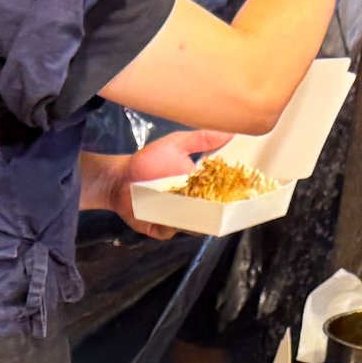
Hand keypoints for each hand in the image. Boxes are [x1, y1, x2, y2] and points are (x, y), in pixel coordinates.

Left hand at [105, 130, 235, 237]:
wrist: (121, 177)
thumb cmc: (149, 160)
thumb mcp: (177, 143)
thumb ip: (202, 138)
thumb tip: (233, 131)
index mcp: (201, 187)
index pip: (223, 193)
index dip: (232, 192)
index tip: (240, 188)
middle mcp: (193, 207)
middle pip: (212, 214)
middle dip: (217, 211)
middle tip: (217, 202)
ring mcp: (177, 220)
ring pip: (194, 227)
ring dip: (195, 220)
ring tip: (193, 209)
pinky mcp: (160, 229)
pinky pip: (170, 231)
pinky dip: (170, 226)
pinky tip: (168, 218)